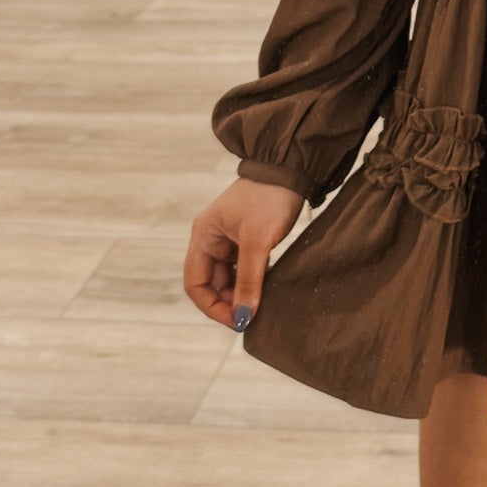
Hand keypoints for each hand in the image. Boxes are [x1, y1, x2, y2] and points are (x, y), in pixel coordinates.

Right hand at [183, 176, 304, 331]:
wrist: (292, 167)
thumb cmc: (269, 198)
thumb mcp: (258, 241)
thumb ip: (249, 280)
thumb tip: (244, 316)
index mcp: (204, 236)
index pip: (195, 283)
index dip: (211, 306)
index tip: (236, 320)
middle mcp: (212, 237)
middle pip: (212, 283)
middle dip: (229, 302)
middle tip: (253, 316)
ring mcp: (230, 237)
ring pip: (229, 277)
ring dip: (242, 293)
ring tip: (261, 306)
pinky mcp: (248, 236)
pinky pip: (244, 267)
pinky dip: (253, 280)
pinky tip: (267, 289)